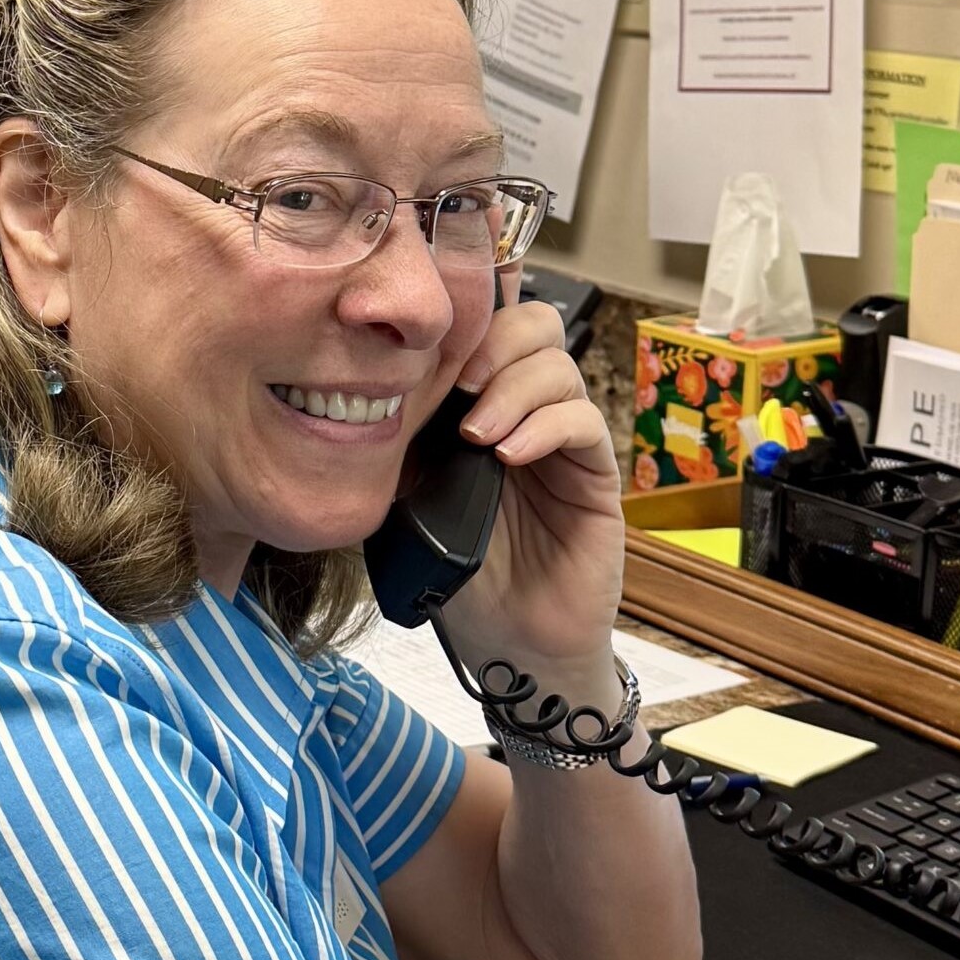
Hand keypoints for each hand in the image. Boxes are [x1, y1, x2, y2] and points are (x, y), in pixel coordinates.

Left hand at [423, 294, 624, 712]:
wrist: (506, 641)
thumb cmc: (454, 571)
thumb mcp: (405, 497)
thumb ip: (397, 441)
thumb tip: (365, 388)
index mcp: (475, 402)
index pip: (484, 325)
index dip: (463, 318)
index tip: (423, 342)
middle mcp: (523, 408)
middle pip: (532, 324)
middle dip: (493, 341)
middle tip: (457, 385)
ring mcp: (562, 437)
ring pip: (558, 365)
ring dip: (512, 389)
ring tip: (477, 437)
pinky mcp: (594, 473)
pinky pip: (584, 421)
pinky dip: (547, 425)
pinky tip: (510, 455)